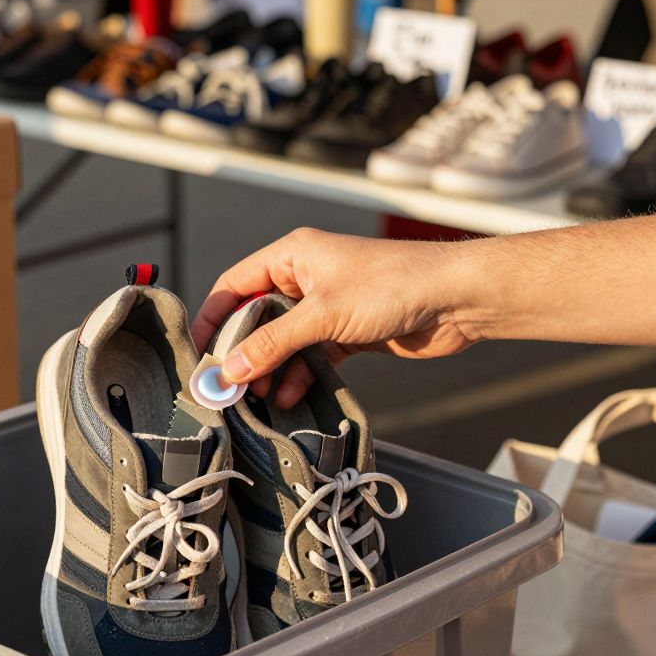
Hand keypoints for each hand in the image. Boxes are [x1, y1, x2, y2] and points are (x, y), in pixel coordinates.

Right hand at [191, 228, 480, 408]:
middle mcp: (306, 279)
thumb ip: (274, 343)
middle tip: (228, 386)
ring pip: (283, 342)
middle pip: (256, 318)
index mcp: (293, 257)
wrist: (456, 299)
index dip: (213, 318)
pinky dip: (298, 376)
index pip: (235, 286)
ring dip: (270, 370)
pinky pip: (310, 357)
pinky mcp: (347, 333)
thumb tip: (231, 369)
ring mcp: (327, 307)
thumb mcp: (324, 315)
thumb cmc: (394, 285)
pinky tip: (290, 397)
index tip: (198, 353)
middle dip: (243, 353)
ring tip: (258, 398)